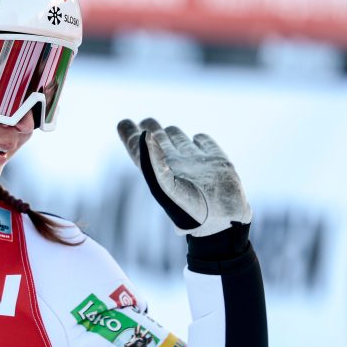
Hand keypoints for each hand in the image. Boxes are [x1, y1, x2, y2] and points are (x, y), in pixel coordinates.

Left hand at [117, 118, 251, 236]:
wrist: (223, 225)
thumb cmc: (190, 211)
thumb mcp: (164, 186)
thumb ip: (152, 161)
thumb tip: (145, 135)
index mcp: (158, 170)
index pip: (139, 148)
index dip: (130, 134)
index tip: (124, 123)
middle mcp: (176, 165)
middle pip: (158, 141)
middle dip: (151, 129)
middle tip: (146, 121)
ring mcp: (197, 163)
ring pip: (180, 141)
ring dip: (172, 133)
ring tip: (164, 129)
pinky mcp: (218, 163)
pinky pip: (206, 145)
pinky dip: (201, 139)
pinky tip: (197, 138)